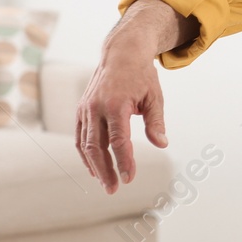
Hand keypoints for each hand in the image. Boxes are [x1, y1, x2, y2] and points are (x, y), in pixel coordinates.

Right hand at [76, 29, 169, 193]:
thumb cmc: (141, 75)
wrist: (122, 52)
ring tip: (104, 182)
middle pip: (97, 147)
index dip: (123, 162)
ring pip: (84, 144)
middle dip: (105, 170)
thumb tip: (162, 144)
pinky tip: (94, 166)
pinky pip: (79, 136)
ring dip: (93, 165)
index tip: (129, 178)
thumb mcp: (154, 97)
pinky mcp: (81, 109)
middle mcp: (96, 107)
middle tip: (114, 189)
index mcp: (116, 105)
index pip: (118, 141)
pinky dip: (85, 153)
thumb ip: (156, 122)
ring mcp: (86, 108)